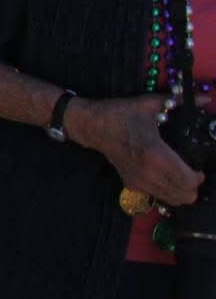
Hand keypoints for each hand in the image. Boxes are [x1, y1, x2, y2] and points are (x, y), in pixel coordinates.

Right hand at [68, 95, 204, 209]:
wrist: (94, 126)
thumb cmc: (122, 114)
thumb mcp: (151, 104)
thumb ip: (180, 102)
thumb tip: (205, 98)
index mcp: (156, 154)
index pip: (188, 180)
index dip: (199, 176)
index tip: (199, 167)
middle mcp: (149, 173)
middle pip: (185, 195)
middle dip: (193, 185)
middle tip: (191, 172)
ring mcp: (140, 181)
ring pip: (173, 200)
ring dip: (181, 190)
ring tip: (180, 176)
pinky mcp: (132, 184)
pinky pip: (158, 196)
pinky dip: (166, 191)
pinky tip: (164, 176)